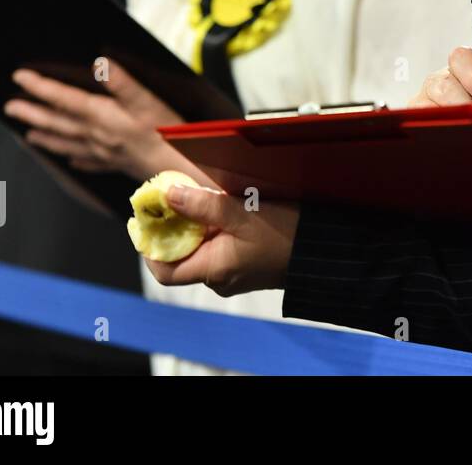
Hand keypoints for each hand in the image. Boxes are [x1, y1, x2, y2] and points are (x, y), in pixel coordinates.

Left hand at [4, 60, 186, 179]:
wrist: (180, 169)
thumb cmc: (167, 134)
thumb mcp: (148, 101)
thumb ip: (122, 82)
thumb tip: (100, 63)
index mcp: (102, 117)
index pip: (64, 99)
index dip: (41, 87)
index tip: (20, 77)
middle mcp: (97, 135)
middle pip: (58, 122)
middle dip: (32, 112)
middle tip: (10, 107)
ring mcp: (105, 152)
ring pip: (67, 143)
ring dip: (45, 137)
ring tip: (28, 134)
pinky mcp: (117, 164)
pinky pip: (88, 162)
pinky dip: (75, 159)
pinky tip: (71, 160)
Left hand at [143, 186, 298, 297]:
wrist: (323, 248)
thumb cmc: (286, 234)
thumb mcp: (242, 213)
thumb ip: (203, 205)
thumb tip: (169, 195)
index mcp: (214, 271)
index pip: (164, 270)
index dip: (150, 245)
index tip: (148, 219)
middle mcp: (219, 277)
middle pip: (182, 254)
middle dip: (176, 225)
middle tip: (175, 195)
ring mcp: (233, 271)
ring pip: (201, 247)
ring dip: (197, 222)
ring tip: (203, 196)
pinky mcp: (246, 262)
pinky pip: (219, 245)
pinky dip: (214, 227)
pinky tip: (224, 206)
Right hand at [409, 45, 471, 140]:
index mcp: (463, 69)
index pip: (460, 57)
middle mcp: (440, 81)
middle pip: (443, 83)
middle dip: (464, 101)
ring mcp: (425, 100)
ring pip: (428, 104)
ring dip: (450, 118)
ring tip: (467, 128)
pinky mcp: (415, 121)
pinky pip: (418, 122)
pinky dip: (435, 129)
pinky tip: (451, 134)